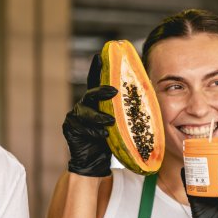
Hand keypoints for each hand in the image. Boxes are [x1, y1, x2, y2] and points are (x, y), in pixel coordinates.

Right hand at [63, 54, 117, 176]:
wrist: (93, 162)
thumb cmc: (110, 142)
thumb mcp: (121, 124)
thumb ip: (126, 111)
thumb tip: (147, 97)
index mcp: (96, 101)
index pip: (97, 81)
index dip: (97, 68)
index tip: (101, 54)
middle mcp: (84, 105)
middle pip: (91, 93)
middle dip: (101, 91)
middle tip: (114, 91)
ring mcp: (75, 116)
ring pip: (85, 111)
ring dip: (98, 116)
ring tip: (110, 121)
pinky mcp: (70, 128)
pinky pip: (82, 127)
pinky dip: (93, 130)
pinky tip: (103, 134)